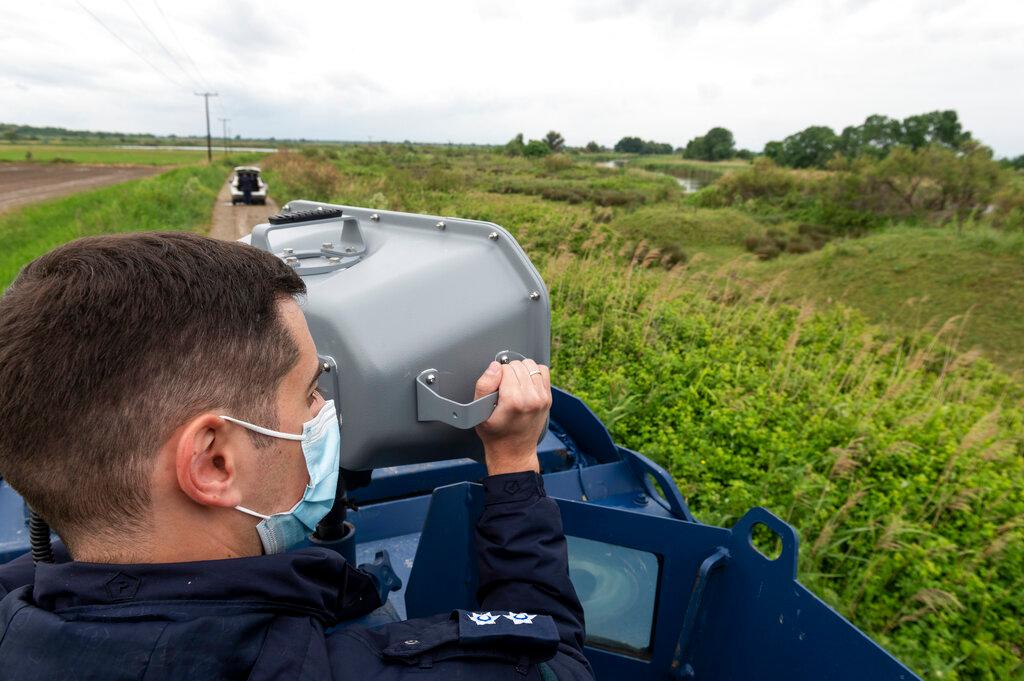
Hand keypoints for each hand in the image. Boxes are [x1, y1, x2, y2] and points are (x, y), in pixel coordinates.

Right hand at [473, 358, 550, 474]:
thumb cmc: (495, 434)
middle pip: (519, 365)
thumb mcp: (478, 413)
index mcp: (514, 401)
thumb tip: (495, 366)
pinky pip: (543, 372)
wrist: (513, 452)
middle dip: (509, 373)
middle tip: (503, 389)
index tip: (495, 389)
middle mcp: (532, 398)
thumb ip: (484, 385)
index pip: (505, 368)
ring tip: (514, 385)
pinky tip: (525, 384)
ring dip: (521, 371)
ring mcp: (542, 398)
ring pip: (531, 365)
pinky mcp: (548, 398)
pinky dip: (533, 373)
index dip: (497, 376)